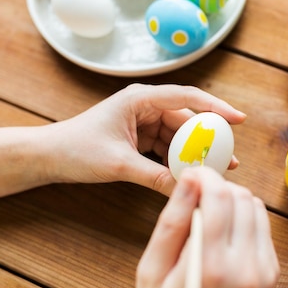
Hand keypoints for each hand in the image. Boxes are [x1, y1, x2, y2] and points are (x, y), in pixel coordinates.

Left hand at [44, 84, 245, 195]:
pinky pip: (168, 148)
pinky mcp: (141, 138)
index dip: (216, 107)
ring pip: (180, 136)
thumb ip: (154, 177)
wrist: (48, 156)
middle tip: (231, 160)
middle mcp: (146, 106)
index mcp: (141, 98)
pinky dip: (179, 161)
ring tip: (216, 171)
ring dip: (196, 153)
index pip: (187, 97)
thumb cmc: (76, 149)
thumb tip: (186, 190)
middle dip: (209, 139)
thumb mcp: (118, 164)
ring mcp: (144, 122)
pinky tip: (190, 174)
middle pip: (188, 119)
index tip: (239, 120)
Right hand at [136, 167, 279, 287]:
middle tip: (195, 198)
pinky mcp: (272, 274)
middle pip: (242, 197)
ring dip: (232, 201)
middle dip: (218, 187)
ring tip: (208, 218)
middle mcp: (247, 269)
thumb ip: (172, 222)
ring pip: (256, 207)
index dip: (205, 176)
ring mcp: (264, 272)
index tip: (190, 175)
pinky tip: (223, 234)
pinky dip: (244, 219)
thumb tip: (190, 179)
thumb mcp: (151, 272)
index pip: (220, 199)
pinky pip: (262, 226)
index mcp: (212, 269)